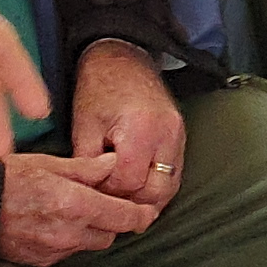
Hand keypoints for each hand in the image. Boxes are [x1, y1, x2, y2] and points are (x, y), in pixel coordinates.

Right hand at [0, 151, 158, 266]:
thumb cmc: (3, 178)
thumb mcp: (47, 162)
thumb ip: (87, 168)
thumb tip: (115, 164)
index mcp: (74, 205)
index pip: (125, 217)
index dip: (140, 214)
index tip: (146, 210)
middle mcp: (68, 233)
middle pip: (109, 234)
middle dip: (111, 220)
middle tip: (103, 203)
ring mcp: (52, 251)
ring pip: (88, 245)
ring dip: (89, 231)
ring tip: (73, 211)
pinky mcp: (38, 262)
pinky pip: (65, 253)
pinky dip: (67, 241)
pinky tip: (53, 224)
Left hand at [68, 41, 184, 216]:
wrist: (124, 59)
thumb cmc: (99, 89)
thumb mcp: (84, 125)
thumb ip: (88, 163)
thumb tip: (91, 195)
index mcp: (140, 129)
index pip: (128, 182)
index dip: (108, 193)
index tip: (93, 191)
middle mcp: (167, 135)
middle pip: (155, 191)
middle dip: (131, 204)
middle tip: (110, 207)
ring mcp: (179, 136)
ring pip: (170, 187)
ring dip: (148, 201)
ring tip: (126, 207)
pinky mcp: (182, 138)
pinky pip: (175, 175)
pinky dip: (158, 188)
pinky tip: (140, 193)